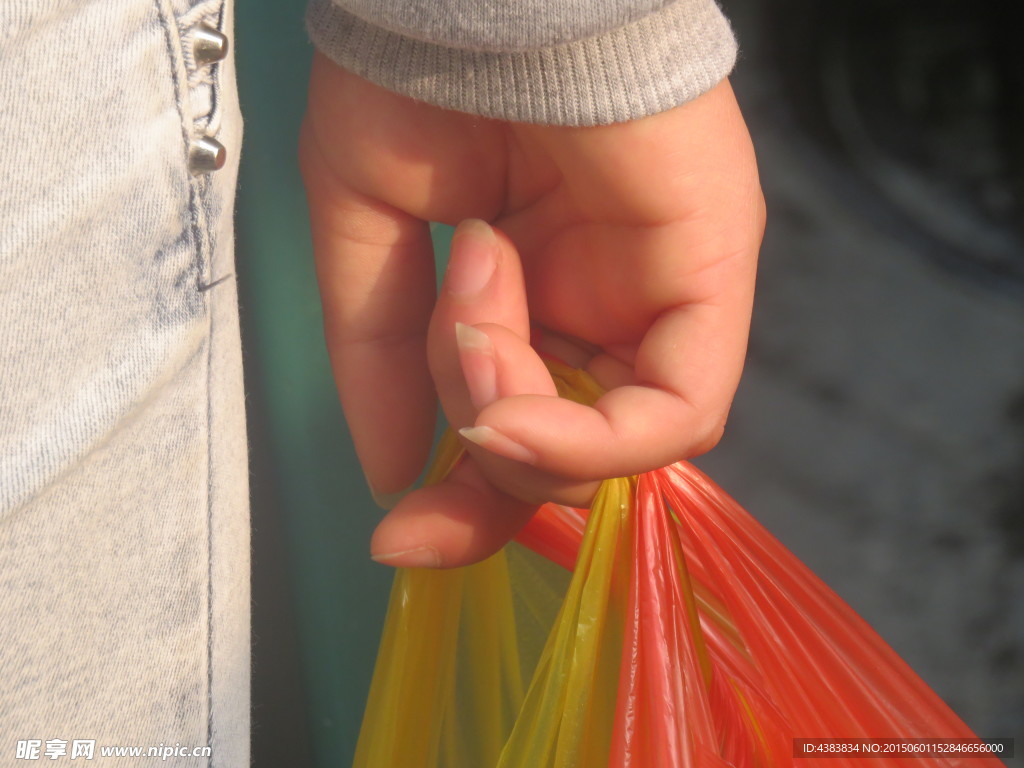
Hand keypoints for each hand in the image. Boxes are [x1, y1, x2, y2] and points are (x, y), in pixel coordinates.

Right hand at [300, 52, 764, 567]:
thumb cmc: (420, 82)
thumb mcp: (369, 238)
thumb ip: (380, 361)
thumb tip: (394, 474)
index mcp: (533, 291)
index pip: (521, 433)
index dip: (465, 502)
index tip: (401, 538)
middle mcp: (606, 301)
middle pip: (567, 455)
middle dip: (486, 466)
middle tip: (435, 400)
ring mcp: (664, 290)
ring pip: (607, 441)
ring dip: (507, 407)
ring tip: (467, 289)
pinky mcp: (711, 272)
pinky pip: (674, 413)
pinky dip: (587, 443)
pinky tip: (508, 407)